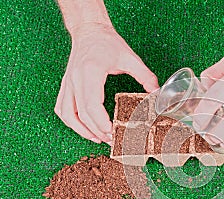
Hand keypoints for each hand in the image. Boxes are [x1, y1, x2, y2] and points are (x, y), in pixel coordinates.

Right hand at [55, 23, 158, 143]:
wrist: (89, 30)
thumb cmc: (107, 42)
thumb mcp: (130, 57)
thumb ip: (144, 75)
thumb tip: (157, 92)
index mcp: (90, 72)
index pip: (91, 104)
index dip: (100, 122)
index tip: (112, 131)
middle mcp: (75, 79)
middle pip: (81, 113)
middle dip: (96, 130)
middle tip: (111, 139)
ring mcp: (68, 83)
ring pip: (68, 114)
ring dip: (81, 129)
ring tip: (97, 138)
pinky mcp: (66, 85)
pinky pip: (62, 108)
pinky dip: (70, 121)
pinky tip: (81, 127)